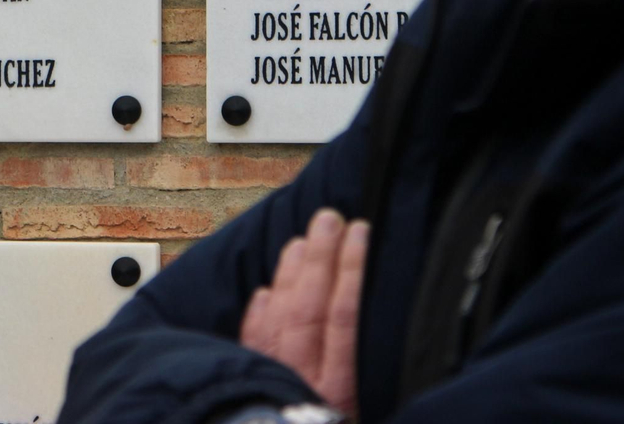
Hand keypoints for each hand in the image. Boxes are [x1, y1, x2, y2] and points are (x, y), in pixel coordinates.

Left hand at [239, 209, 369, 415]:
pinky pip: (252, 344)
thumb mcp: (371, 408)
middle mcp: (303, 381)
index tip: (360, 232)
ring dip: (290, 275)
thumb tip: (368, 303)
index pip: (345, 315)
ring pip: (279, 318)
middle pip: (309, 308)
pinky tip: (265, 291)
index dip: (352, 269)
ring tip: (302, 241)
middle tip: (329, 218)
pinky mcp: (252, 385)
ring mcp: (274, 381)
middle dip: (320, 258)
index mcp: (340, 389)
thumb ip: (368, 363)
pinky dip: (258, 315)